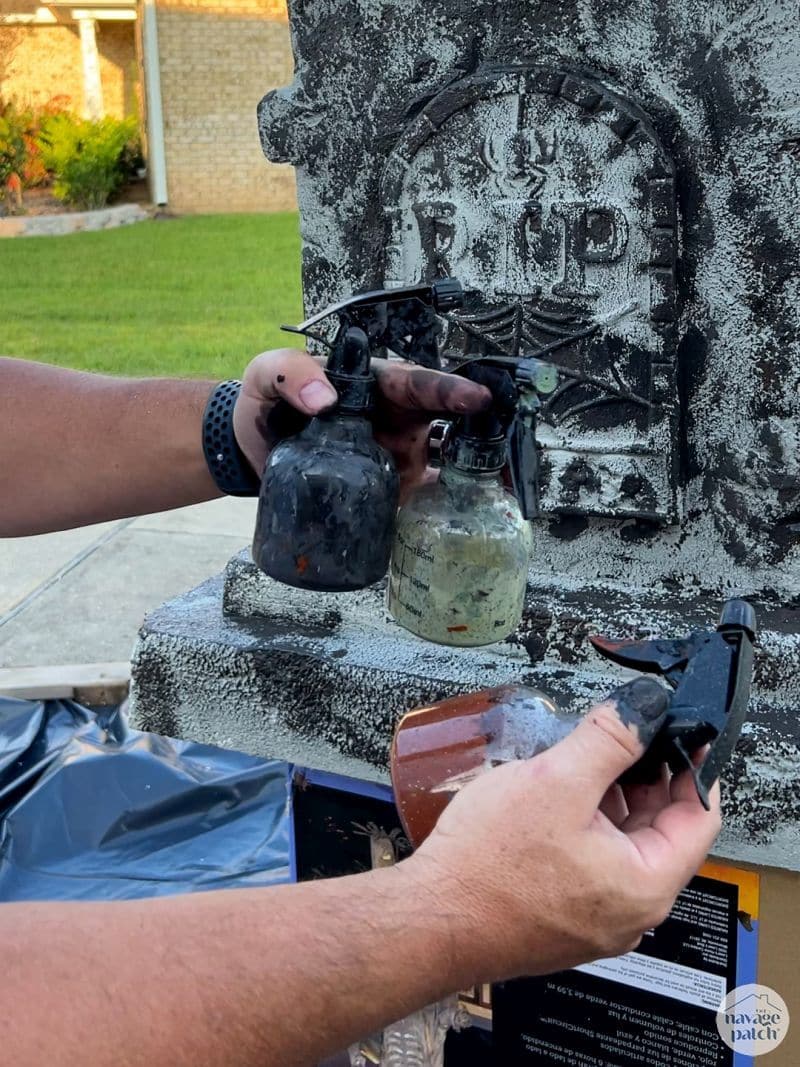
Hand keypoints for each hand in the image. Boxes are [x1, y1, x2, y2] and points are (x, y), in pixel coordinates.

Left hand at [233, 348, 490, 497]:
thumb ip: (289, 374)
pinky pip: (425, 504)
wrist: (250, 452)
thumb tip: (323, 398)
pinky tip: (469, 527)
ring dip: (479, 477)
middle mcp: (399, 422)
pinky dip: (448, 514)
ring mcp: (399, 460)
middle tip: (511, 451)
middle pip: (452, 425)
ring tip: (506, 494)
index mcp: (377, 388)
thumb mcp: (268, 375)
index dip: (449, 390)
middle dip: (486, 434)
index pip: (419, 385)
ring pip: (449, 465)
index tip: (476, 398)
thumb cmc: (265, 403)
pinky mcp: (390, 495)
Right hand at [405, 680, 720, 982]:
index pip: (700, 818)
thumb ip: (611, 738)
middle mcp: (629, 912)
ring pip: (624, 846)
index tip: (683, 732)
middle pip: (662, 831)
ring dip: (615, 799)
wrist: (429, 919)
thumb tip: (646, 707)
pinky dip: (589, 825)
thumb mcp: (557, 780)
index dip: (695, 767)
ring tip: (587, 758)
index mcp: (645, 885)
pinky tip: (559, 797)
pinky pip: (594, 863)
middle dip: (648, 777)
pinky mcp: (563, 917)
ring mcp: (596, 920)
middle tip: (631, 733)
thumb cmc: (487, 866)